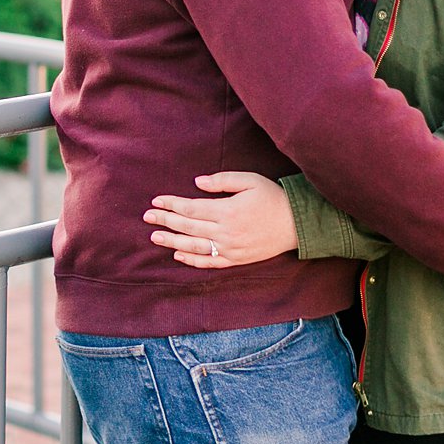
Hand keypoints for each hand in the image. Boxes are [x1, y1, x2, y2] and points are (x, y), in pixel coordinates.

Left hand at [143, 172, 296, 268]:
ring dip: (172, 242)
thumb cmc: (272, 197)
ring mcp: (230, 248)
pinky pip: (210, 262)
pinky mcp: (236, 259)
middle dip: (165, 221)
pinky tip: (178, 255)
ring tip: (155, 237)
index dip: (171, 204)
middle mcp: (226, 232)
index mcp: (227, 210)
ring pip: (194, 246)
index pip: (191, 208)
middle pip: (188, 227)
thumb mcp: (249, 181)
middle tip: (147, 217)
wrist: (296, 223)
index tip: (155, 201)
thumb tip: (196, 182)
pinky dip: (192, 260)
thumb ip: (221, 181)